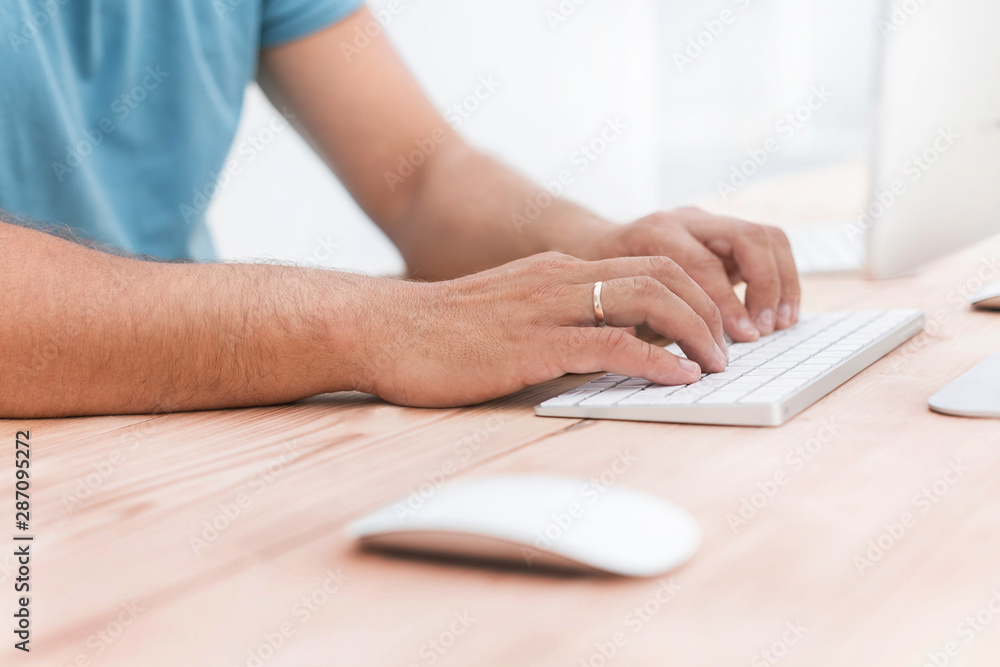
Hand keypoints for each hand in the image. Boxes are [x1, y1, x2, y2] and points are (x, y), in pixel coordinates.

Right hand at [356, 252, 727, 406]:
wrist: (381, 329)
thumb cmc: (438, 332)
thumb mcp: (508, 313)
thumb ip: (554, 320)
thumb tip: (602, 348)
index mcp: (556, 270)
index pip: (646, 265)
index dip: (693, 292)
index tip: (715, 326)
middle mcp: (559, 278)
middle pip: (661, 273)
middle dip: (709, 307)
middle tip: (730, 345)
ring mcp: (547, 308)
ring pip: (646, 300)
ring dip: (696, 331)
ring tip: (717, 363)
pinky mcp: (532, 344)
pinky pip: (610, 343)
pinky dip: (656, 359)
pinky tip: (678, 377)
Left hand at [597, 207, 800, 340]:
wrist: (599, 248)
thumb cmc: (604, 282)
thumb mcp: (613, 299)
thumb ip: (641, 321)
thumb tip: (674, 363)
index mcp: (656, 233)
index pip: (703, 265)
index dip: (726, 303)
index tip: (742, 338)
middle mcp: (688, 220)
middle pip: (746, 237)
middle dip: (764, 286)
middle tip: (766, 330)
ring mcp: (711, 223)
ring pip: (765, 237)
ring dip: (782, 281)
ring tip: (782, 323)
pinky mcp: (728, 234)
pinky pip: (769, 247)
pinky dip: (782, 279)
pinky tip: (780, 313)